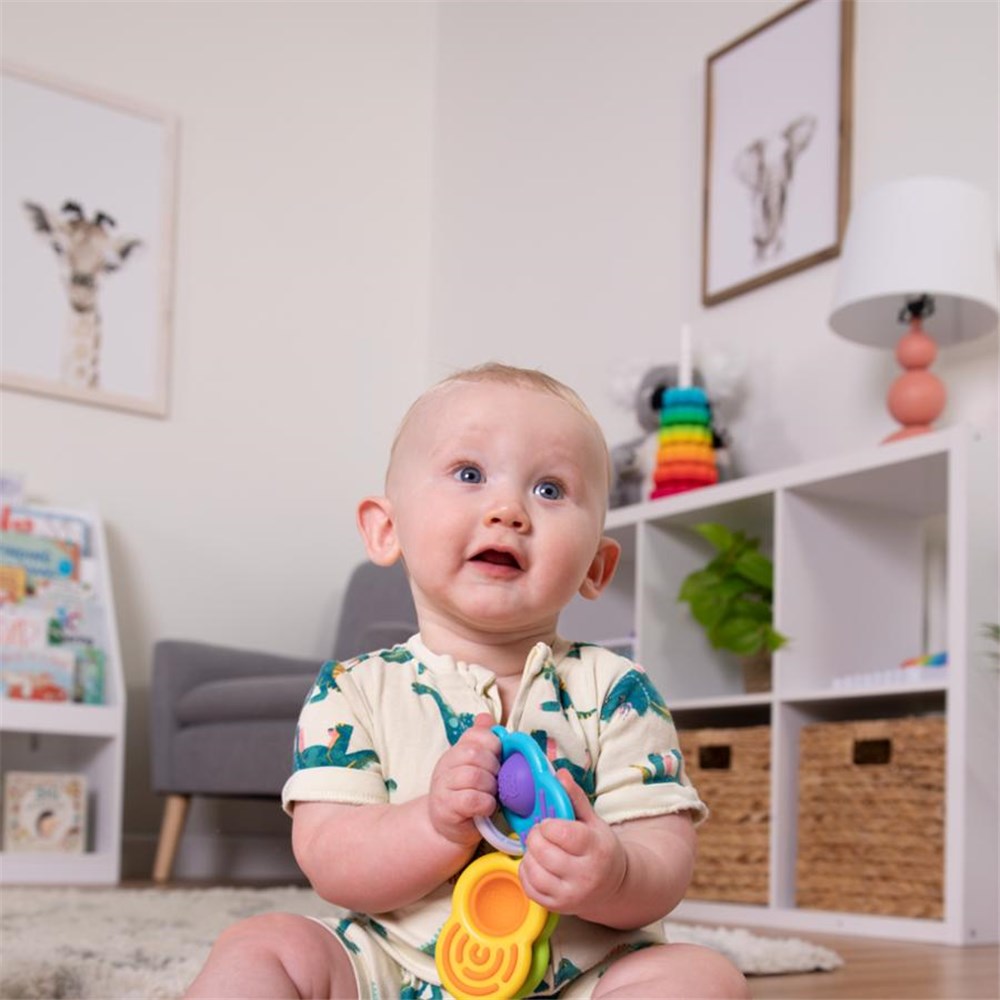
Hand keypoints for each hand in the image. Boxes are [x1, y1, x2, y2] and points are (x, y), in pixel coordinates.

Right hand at [427, 713, 499, 848]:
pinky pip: (471, 799)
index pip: (475, 734)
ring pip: (474, 776)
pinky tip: (487, 807)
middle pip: (475, 754)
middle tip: (498, 779)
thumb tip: (486, 717)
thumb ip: (481, 742)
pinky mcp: (447, 808)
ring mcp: (443, 786)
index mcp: (455, 751)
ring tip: (492, 794)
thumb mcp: (473, 766)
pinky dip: (486, 803)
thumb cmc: (466, 793)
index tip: (499, 758)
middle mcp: (446, 765)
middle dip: (494, 767)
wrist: (445, 826)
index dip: (493, 744)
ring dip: (491, 787)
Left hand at [518, 769, 626, 917]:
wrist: (613, 887)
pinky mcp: (557, 907)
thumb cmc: (600, 849)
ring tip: (539, 849)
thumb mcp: (593, 820)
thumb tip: (559, 774)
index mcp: (595, 849)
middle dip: (536, 837)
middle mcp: (584, 875)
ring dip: (529, 855)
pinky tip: (536, 864)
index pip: (560, 833)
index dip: (547, 824)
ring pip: (534, 870)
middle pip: (544, 851)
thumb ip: (574, 797)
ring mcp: (570, 895)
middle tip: (540, 833)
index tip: (549, 822)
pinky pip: (529, 888)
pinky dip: (526, 872)